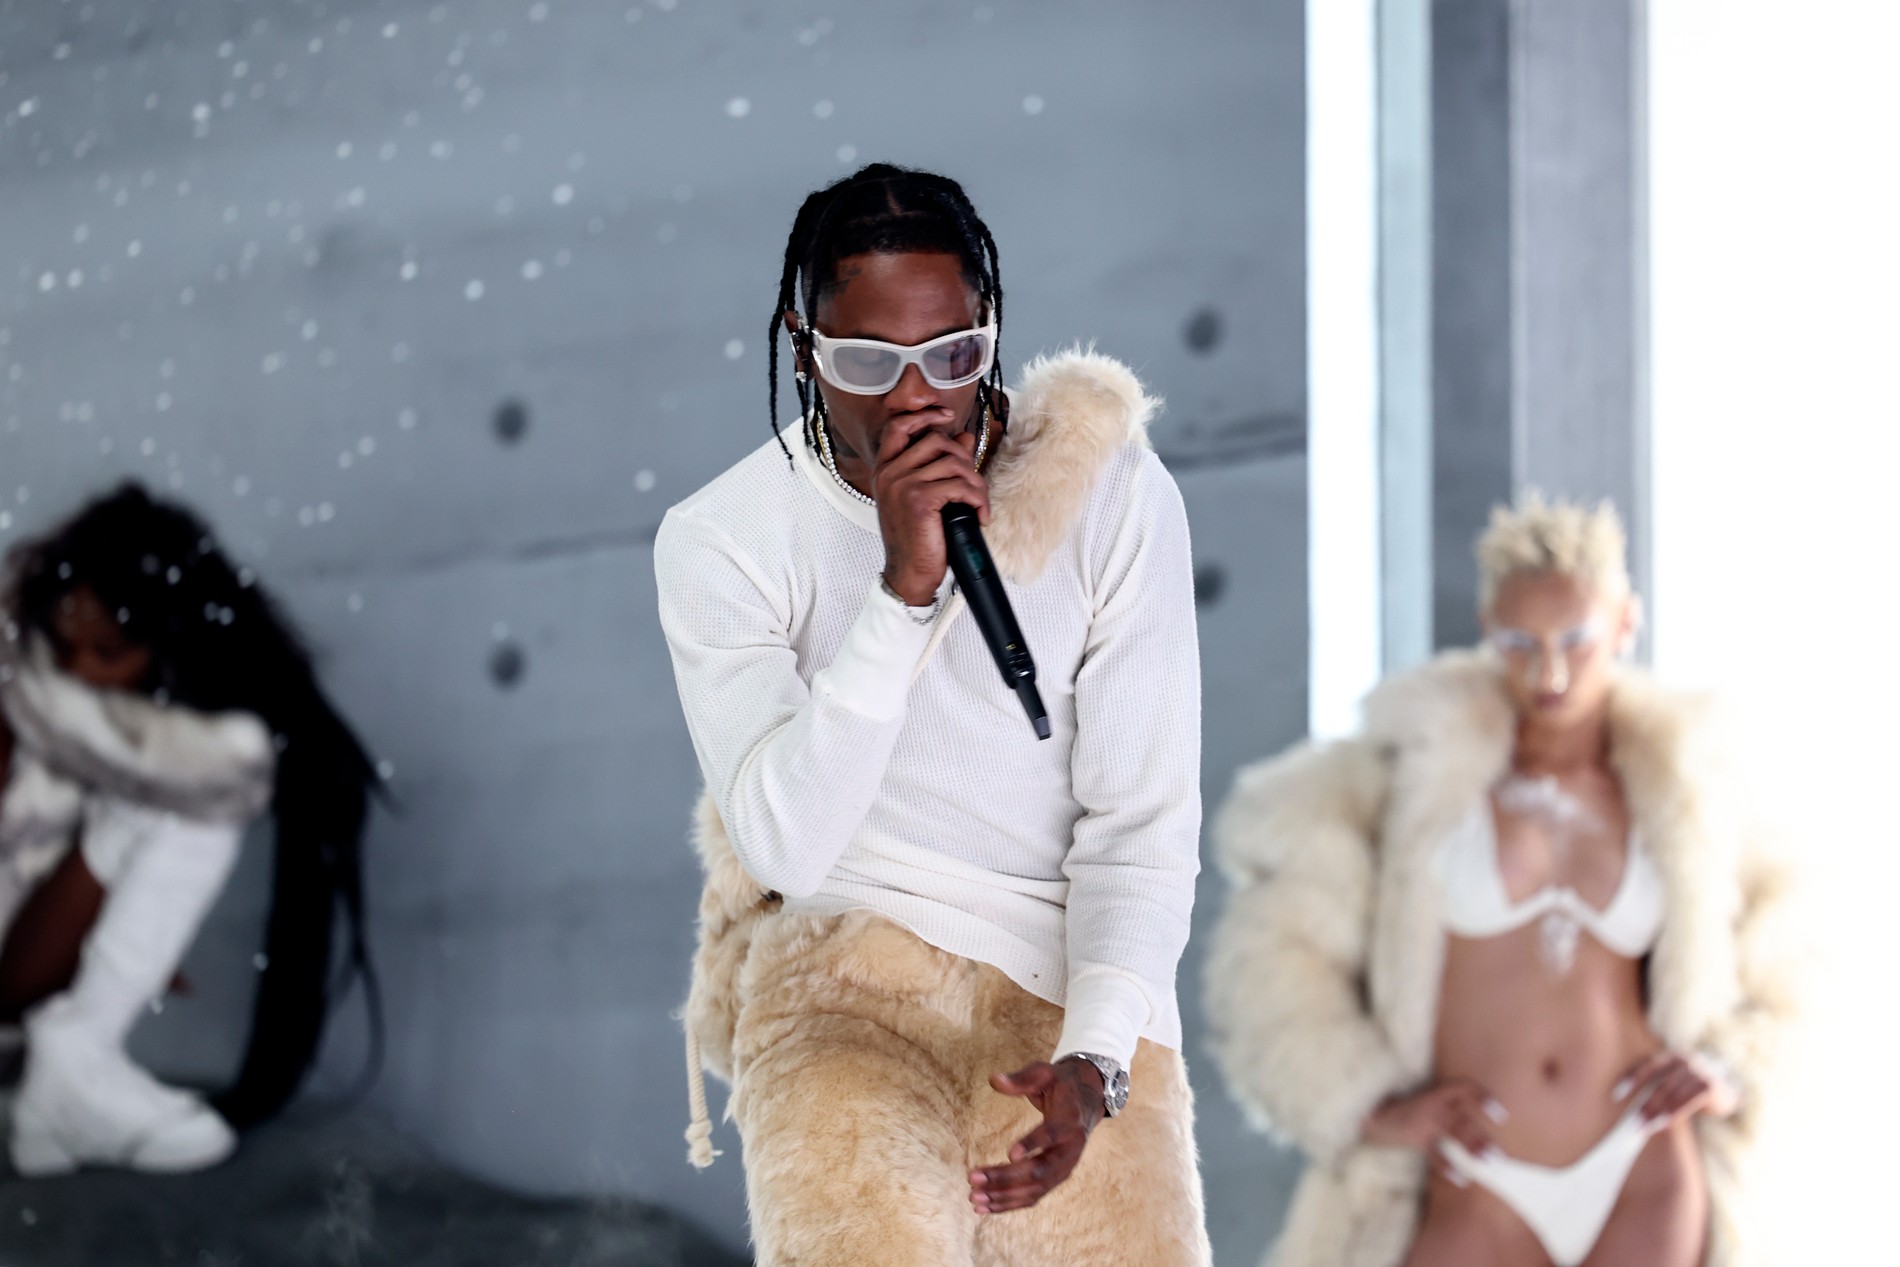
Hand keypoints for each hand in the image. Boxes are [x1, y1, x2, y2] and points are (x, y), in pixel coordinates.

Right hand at [871, 413, 990, 605]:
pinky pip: (960, 485)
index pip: (898, 426)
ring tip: (978, 503)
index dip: (925, 415)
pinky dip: (977, 499)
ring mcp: (902, 484)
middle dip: (964, 458)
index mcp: (885, 469)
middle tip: (972, 483)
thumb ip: (940, 464)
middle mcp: (889, 473)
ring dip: (975, 483)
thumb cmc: (916, 538)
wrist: (909, 573)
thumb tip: (964, 436)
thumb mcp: (924, 495)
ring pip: (954, 463)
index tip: (947, 417)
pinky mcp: (920, 500)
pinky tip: (978, 514)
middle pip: (936, 440)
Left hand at [967, 1057, 1104, 1213]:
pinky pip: (1033, 1196)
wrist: (1086, 1102)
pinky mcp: (1056, 1179)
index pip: (1052, 1134)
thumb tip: (994, 1079)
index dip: (1033, 1144)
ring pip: (1035, 1189)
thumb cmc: (1060, 1085)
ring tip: (974, 1198)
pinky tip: (985, 1207)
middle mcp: (1071, 1149)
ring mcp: (1065, 1168)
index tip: (1010, 1153)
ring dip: (1004, 1196)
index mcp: (1069, 1120)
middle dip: (1005, 1178)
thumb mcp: (1044, 1073)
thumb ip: (1020, 1079)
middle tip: (972, 1178)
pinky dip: (1010, 1204)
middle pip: (1039, 1170)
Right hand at [1361, 1080, 1503, 1184]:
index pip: (1464, 1088)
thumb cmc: (1406, 1104)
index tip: (1502, 1115)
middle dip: (1478, 1138)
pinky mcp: (1414, 1138)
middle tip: (1497, 1156)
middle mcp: (1432, 1105)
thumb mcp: (1426, 1096)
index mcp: (1437, 1092)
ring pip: (1451, 1134)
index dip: (1483, 1098)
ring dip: (1470, 1149)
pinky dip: (1448, 1167)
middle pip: (1460, 1121)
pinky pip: (1434, 1154)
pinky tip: (1462, 1178)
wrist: (1370, 1110)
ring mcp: (1422, 1123)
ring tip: (1487, 1163)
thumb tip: (1479, 1131)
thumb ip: (1450, 1105)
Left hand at [1615, 1050, 1740, 1125]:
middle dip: (1644, 1104)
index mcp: (1672, 1056)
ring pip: (1673, 1092)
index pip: (1648, 1065)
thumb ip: (1660, 1087)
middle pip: (1659, 1083)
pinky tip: (1664, 1123)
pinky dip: (1675, 1112)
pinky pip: (1689, 1100)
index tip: (1616, 1095)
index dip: (1631, 1078)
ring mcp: (1699, 1071)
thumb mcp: (1678, 1081)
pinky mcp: (1711, 1086)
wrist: (1732, 1089)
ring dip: (1657, 1112)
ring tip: (1644, 1127)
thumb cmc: (1696, 1087)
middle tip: (1632, 1122)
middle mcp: (1685, 1060)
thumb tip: (1633, 1109)